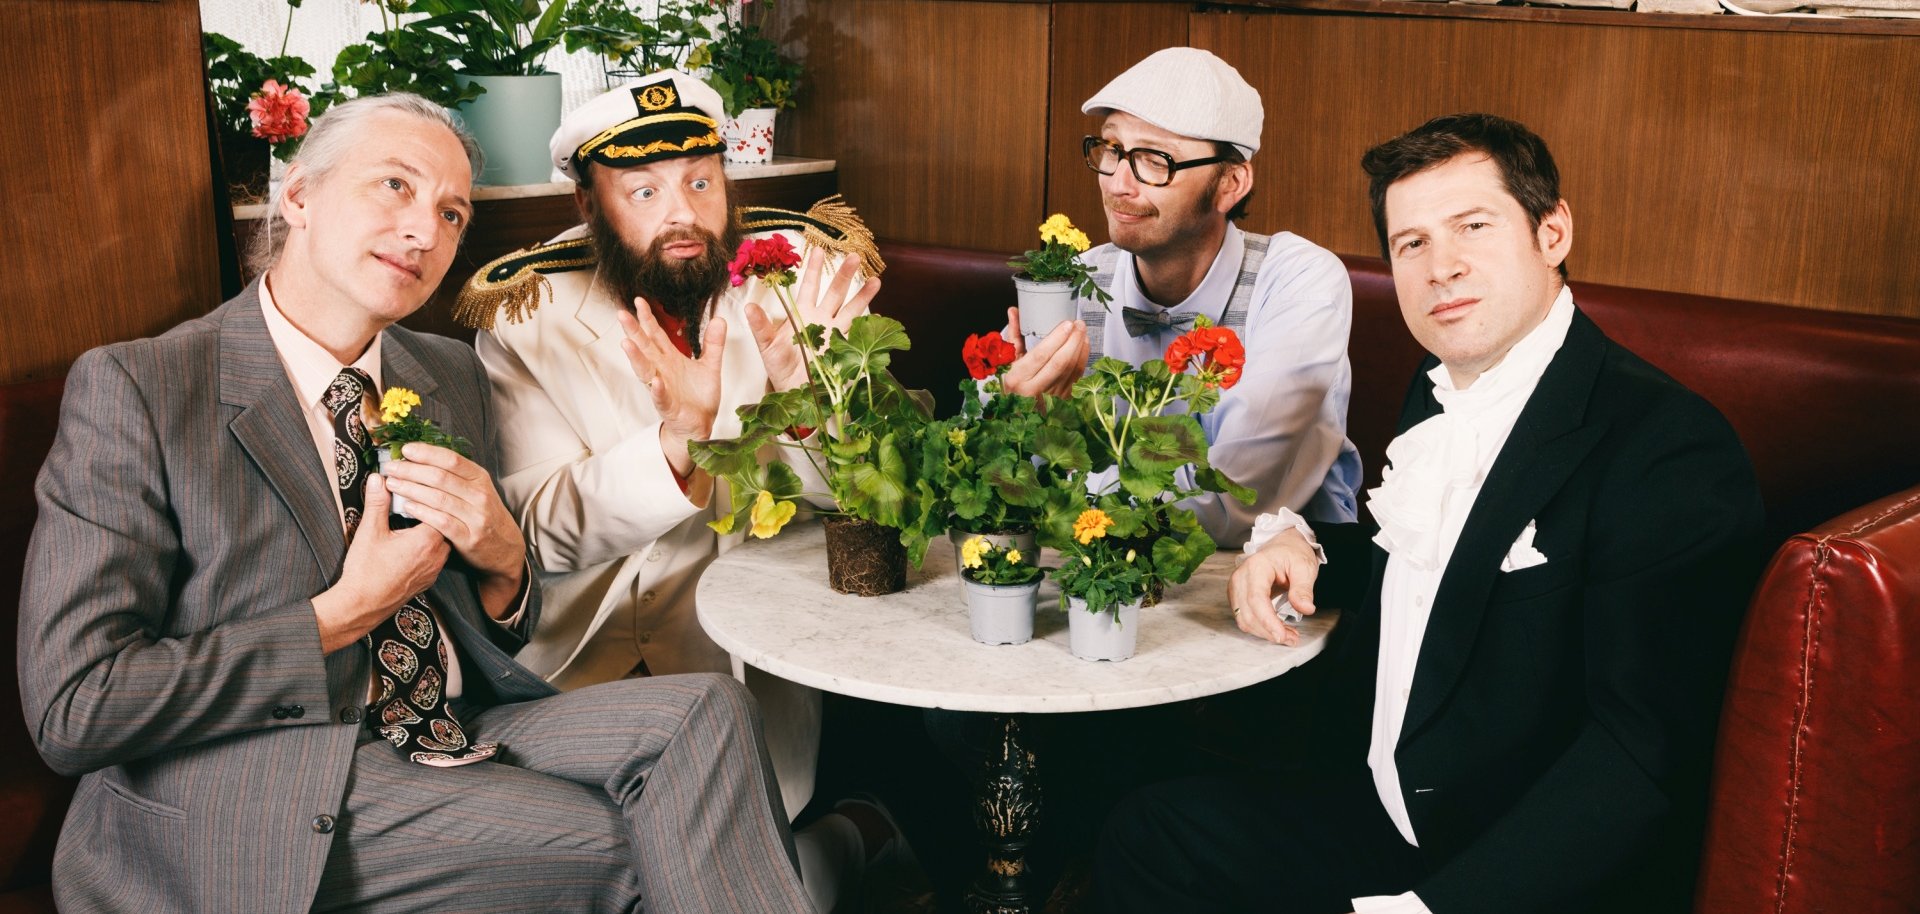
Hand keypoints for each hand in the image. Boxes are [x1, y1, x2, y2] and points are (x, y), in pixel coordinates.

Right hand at [312, 474, 450, 652]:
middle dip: (431, 509)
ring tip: (415, 516)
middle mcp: (438, 554)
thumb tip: (378, 478)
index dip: (427, 494)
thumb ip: (377, 502)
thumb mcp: (369, 531)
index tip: (415, 485)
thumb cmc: (365, 571)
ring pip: (442, 540)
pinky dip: (429, 545)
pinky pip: (436, 555)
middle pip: (444, 522)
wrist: (362, 606)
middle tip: (416, 497)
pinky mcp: (429, 579)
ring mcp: (435, 569)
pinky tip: (414, 539)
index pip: (438, 507)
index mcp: (427, 539)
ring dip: (431, 527)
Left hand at [378, 442, 526, 616]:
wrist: (504, 547)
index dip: (426, 453)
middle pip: (440, 477)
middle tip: (391, 467)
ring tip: (393, 484)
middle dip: (411, 470)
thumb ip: (454, 476)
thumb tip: (423, 458)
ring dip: (411, 489)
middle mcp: (480, 495)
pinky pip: (441, 521)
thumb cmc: (484, 514)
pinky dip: (422, 512)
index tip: (405, 449)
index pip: (451, 459)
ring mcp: (476, 517)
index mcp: (480, 478)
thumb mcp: (477, 489)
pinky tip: (407, 506)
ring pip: (438, 498)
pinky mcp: (469, 537)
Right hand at [618, 302, 727, 475]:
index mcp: (670, 359)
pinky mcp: (668, 406)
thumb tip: (720, 319)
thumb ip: (713, 343)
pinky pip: (661, 397)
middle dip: (633, 331)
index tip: (639, 300)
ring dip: (636, 357)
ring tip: (627, 343)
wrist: (700, 425)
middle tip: (621, 314)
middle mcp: (662, 370)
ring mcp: (662, 388)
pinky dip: (657, 390)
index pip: (655, 334)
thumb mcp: (710, 365)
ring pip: (645, 370)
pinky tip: (654, 382)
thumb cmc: (699, 396)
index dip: (647, 318)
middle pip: (644, 347)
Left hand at [750, 249, 880, 391]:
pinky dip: (868, 326)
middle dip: (844, 275)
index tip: (818, 250)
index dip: (813, 269)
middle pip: (835, 292)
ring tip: (875, 280)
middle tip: (854, 257)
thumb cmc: (779, 366)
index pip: (809, 286)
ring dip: (862, 295)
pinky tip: (879, 318)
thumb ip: (760, 326)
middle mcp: (821, 319)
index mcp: (802, 313)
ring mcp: (834, 332)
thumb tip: (748, 307)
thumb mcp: (766, 345)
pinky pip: (857, 334)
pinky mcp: (844, 349)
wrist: (793, 390)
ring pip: (850, 309)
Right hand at [1000, 307, 1087, 398]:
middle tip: (1078, 324)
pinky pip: (1077, 377)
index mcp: (1017, 378)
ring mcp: (1049, 397)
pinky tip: (1083, 346)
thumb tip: (1014, 311)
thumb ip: (1014, 335)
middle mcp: (1033, 390)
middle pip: (1059, 362)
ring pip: (1071, 370)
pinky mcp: (1062, 400)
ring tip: (1082, 332)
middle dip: (1072, 340)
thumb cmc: (1014, 382)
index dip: (1056, 339)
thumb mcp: (1010, 360)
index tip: (1066, 325)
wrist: (1019, 408)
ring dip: (1080, 348)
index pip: (1040, 355)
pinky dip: (1083, 359)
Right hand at [1227, 529, 1319, 644]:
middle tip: (1293, 638)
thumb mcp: (1304, 567)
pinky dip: (1260, 628)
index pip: (1257, 599)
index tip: (1281, 636)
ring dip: (1265, 632)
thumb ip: (1303, 589)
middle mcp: (1241, 577)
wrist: (1283, 547)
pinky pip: (1245, 618)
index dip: (1267, 621)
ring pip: (1244, 620)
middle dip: (1269, 631)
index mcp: (1257, 567)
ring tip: (1289, 635)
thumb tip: (1305, 609)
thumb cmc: (1292, 554)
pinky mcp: (1238, 597)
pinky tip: (1277, 629)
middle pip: (1248, 613)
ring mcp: (1236, 588)